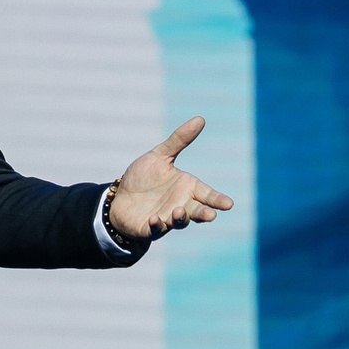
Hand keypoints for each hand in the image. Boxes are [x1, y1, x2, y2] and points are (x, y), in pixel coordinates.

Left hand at [106, 118, 233, 240]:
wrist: (120, 197)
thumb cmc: (144, 178)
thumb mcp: (159, 155)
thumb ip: (179, 140)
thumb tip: (201, 119)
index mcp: (187, 188)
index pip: (207, 195)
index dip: (217, 200)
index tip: (229, 204)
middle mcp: (181, 205)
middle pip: (197, 211)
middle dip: (204, 214)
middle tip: (211, 215)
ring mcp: (167, 219)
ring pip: (179, 222)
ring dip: (180, 218)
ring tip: (178, 211)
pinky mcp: (150, 228)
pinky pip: (156, 229)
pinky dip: (157, 225)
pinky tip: (154, 218)